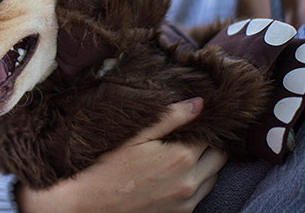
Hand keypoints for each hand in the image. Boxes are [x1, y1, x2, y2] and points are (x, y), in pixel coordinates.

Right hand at [16, 98, 226, 212]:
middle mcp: (189, 183)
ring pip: (213, 177)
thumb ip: (170, 117)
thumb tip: (201, 102)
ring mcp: (186, 202)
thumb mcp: (135, 134)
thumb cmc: (105, 165)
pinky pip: (201, 195)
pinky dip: (196, 182)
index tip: (195, 119)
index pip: (212, 136)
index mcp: (181, 158)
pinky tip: (174, 172)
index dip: (206, 125)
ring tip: (182, 151)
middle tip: (190, 134)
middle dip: (209, 144)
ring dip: (205, 164)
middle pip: (219, 157)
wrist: (85, 204)